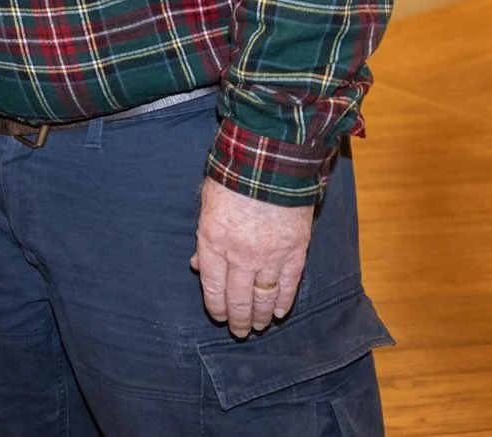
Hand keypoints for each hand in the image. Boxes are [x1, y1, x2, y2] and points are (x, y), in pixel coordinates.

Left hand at [190, 178, 314, 337]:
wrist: (270, 161)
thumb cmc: (232, 178)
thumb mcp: (206, 204)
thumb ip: (202, 238)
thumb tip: (196, 265)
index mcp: (212, 241)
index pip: (212, 286)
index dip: (215, 307)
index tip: (218, 317)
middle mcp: (239, 254)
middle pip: (238, 298)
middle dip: (237, 319)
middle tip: (239, 331)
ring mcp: (269, 256)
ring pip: (263, 297)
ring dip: (260, 316)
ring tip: (258, 327)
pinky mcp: (294, 252)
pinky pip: (288, 285)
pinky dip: (284, 301)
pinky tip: (279, 313)